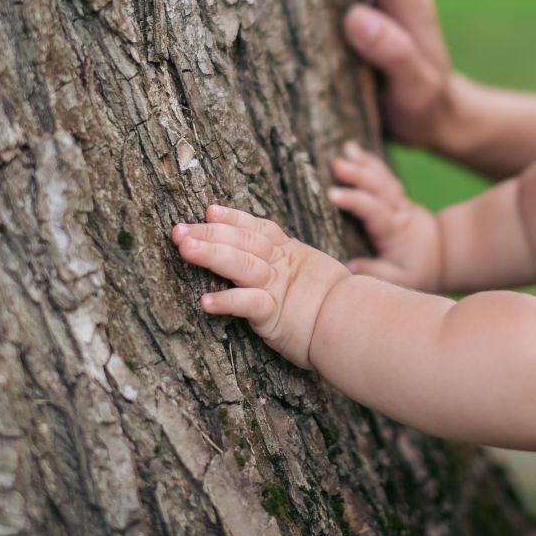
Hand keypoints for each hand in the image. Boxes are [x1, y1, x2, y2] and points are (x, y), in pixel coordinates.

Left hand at [172, 205, 350, 368]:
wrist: (356, 325)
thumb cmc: (334, 304)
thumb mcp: (311, 272)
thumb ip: (287, 261)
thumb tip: (264, 253)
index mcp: (289, 253)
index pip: (257, 229)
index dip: (233, 218)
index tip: (209, 210)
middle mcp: (280, 265)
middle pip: (242, 242)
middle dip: (209, 233)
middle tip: (178, 228)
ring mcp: (277, 288)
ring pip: (241, 264)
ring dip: (211, 254)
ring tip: (184, 249)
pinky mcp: (275, 315)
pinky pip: (249, 304)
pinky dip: (227, 300)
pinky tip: (205, 300)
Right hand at [329, 142, 442, 291]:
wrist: (443, 254)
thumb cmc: (416, 269)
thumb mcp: (399, 280)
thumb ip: (374, 272)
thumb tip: (348, 266)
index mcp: (395, 231)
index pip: (375, 212)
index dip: (355, 201)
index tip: (332, 194)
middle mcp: (399, 212)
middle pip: (380, 188)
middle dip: (358, 175)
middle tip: (336, 164)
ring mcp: (400, 201)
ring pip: (383, 179)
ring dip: (364, 164)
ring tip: (345, 150)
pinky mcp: (398, 196)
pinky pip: (384, 177)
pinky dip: (371, 163)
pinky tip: (355, 152)